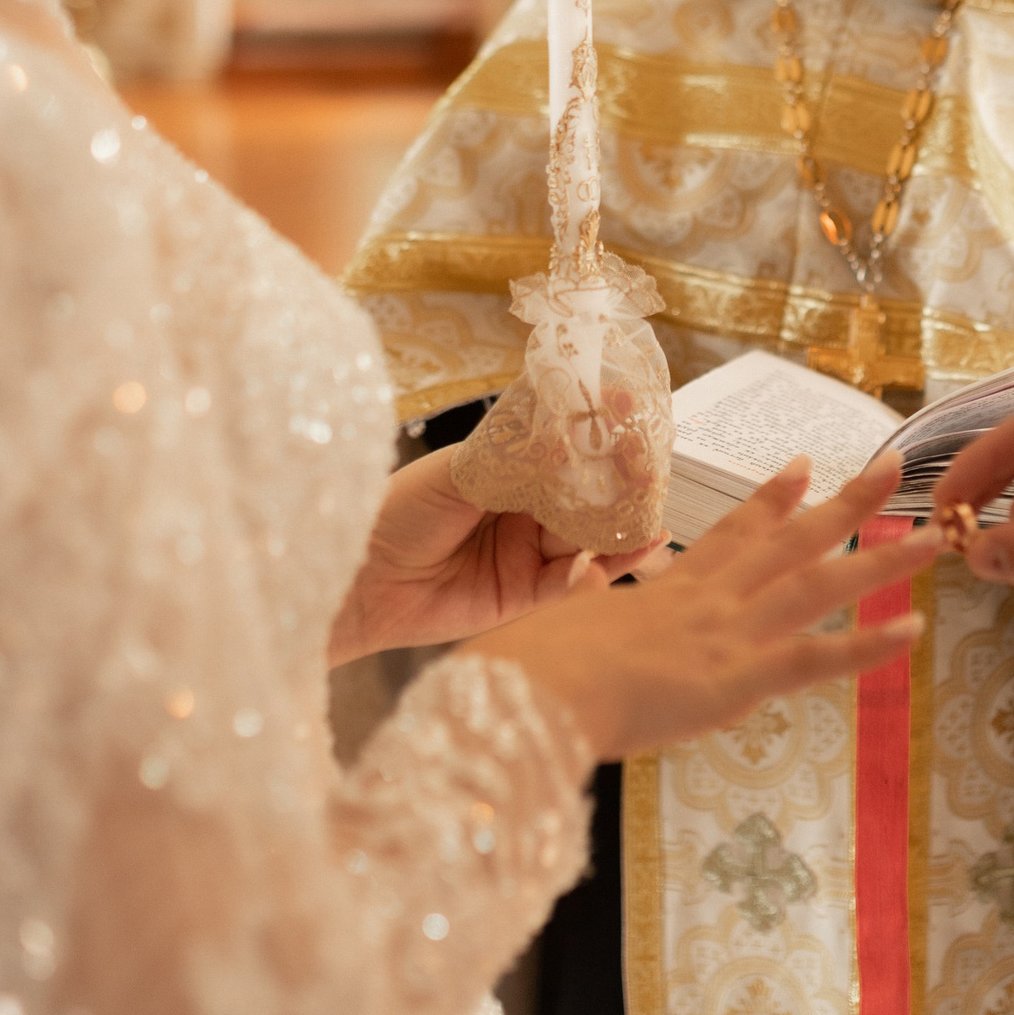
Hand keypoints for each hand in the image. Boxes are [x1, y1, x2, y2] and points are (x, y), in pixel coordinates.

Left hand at [327, 446, 654, 668]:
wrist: (358, 579)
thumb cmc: (397, 512)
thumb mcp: (456, 475)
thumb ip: (514, 462)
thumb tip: (566, 439)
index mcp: (510, 471)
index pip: (567, 453)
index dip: (599, 440)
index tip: (629, 418)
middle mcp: (525, 511)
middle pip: (587, 499)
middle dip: (623, 491)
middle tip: (655, 481)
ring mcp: (527, 554)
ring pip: (586, 544)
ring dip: (620, 539)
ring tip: (653, 531)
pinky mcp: (522, 596)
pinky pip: (565, 587)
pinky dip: (587, 579)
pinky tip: (598, 570)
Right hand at [470, 454, 931, 764]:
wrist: (534, 690)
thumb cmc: (531, 668)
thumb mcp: (563, 628)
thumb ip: (588, 619)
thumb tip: (581, 617)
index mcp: (669, 590)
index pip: (733, 534)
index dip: (773, 500)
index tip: (803, 467)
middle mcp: (710, 599)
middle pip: (792, 540)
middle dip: (847, 502)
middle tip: (895, 467)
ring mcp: (730, 633)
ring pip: (822, 584)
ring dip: (882, 559)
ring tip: (933, 537)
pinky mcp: (740, 677)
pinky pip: (818, 658)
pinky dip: (868, 646)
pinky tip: (912, 630)